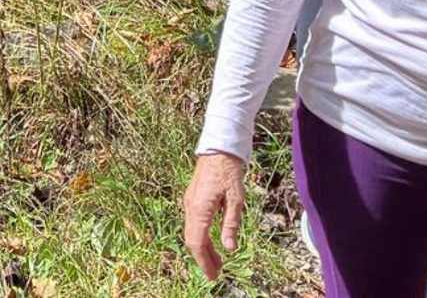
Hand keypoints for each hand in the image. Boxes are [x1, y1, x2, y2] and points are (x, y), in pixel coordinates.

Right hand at [182, 151, 246, 279]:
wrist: (219, 149)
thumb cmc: (229, 172)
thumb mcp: (236, 200)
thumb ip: (231, 224)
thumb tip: (230, 249)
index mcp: (199, 209)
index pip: (196, 242)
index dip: (204, 261)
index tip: (212, 276)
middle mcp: (190, 207)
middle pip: (192, 240)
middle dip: (204, 259)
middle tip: (217, 274)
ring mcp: (190, 203)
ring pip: (192, 232)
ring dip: (204, 249)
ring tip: (218, 262)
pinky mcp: (193, 199)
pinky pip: (194, 224)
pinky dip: (202, 237)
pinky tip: (213, 242)